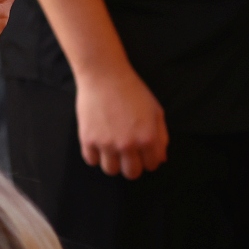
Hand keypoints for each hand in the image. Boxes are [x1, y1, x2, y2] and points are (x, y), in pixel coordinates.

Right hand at [75, 62, 168, 177]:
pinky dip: (94, 154)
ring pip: (111, 170)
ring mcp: (107, 143)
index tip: (141, 150)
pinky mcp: (88, 138)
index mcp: (148, 139)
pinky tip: (98, 142)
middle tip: (126, 152)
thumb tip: (159, 159)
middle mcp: (128, 145)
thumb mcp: (155, 111)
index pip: (151, 165)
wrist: (104, 75)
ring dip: (112, 161)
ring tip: (110, 148)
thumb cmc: (132, 90)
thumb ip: (161, 137)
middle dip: (131, 164)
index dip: (147, 158)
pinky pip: (91, 160)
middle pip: (132, 173)